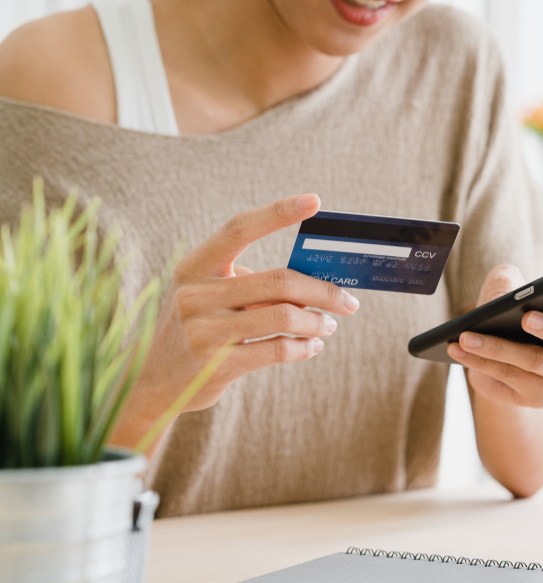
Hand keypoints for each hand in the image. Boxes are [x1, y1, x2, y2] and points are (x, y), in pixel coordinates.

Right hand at [130, 194, 359, 418]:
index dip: (278, 212)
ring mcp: (204, 330)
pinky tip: (312, 345)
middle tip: (348, 301)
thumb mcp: (208, 296)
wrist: (154, 382)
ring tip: (328, 324)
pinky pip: (278, 349)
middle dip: (323, 291)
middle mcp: (196, 294)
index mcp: (194, 266)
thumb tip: (315, 279)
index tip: (314, 201)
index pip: (239, 228)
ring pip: (284, 316)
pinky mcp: (217, 365)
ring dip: (317, 321)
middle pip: (278, 280)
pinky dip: (304, 347)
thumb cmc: (196, 328)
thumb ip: (250, 283)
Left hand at [446, 265, 542, 408]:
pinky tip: (458, 348)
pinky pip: (507, 379)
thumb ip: (509, 281)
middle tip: (527, 317)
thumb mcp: (509, 290)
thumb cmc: (512, 316)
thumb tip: (505, 292)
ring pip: (531, 362)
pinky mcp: (536, 398)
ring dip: (495, 347)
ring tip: (467, 335)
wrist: (502, 362)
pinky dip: (480, 361)